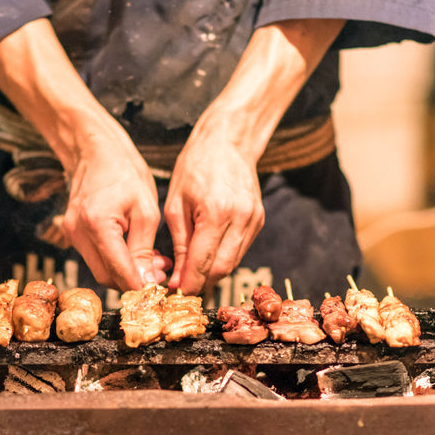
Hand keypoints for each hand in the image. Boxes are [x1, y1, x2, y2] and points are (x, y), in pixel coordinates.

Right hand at [63, 120, 161, 290]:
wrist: (96, 150)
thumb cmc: (124, 171)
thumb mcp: (146, 210)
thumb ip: (144, 249)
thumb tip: (146, 282)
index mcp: (97, 224)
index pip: (118, 271)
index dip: (140, 287)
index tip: (159, 291)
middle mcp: (78, 232)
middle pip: (106, 277)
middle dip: (133, 281)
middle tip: (160, 273)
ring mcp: (72, 233)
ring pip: (100, 270)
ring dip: (125, 272)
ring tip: (152, 260)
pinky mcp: (73, 233)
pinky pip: (95, 257)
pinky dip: (116, 260)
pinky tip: (135, 250)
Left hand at [164, 116, 264, 294]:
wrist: (228, 141)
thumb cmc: (196, 166)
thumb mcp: (175, 203)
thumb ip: (179, 243)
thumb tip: (178, 277)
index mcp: (216, 211)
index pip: (203, 262)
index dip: (189, 282)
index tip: (175, 293)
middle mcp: (240, 218)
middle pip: (222, 268)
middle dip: (202, 283)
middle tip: (182, 288)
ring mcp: (254, 220)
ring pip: (233, 263)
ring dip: (213, 273)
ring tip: (192, 273)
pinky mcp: (259, 220)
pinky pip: (240, 250)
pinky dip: (224, 258)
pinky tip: (208, 256)